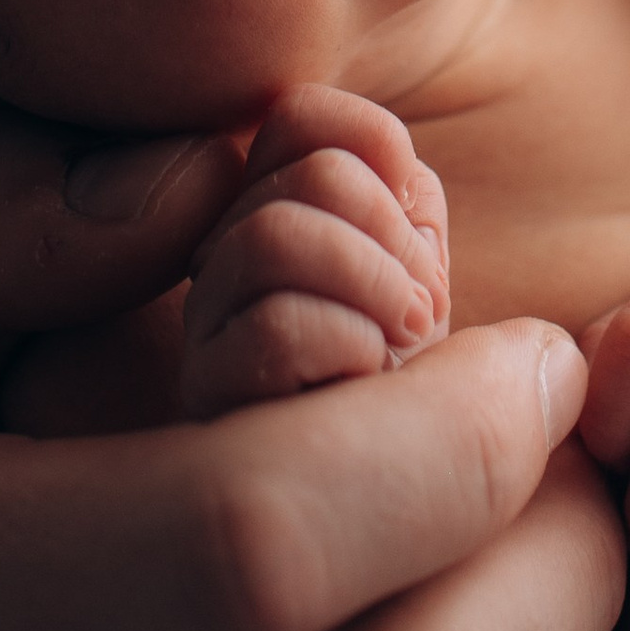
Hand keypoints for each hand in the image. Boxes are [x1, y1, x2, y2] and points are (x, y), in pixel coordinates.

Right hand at [179, 87, 451, 418]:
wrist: (423, 512)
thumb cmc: (422, 386)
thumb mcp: (418, 268)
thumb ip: (397, 192)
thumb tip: (392, 160)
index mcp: (266, 212)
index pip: (299, 118)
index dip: (375, 151)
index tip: (412, 226)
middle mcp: (220, 265)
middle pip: (309, 171)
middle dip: (392, 232)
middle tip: (417, 305)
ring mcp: (206, 336)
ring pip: (276, 233)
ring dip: (373, 283)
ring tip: (399, 339)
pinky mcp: (208, 412)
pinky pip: (275, 326)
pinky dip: (348, 342)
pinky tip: (362, 384)